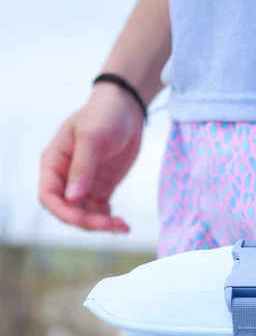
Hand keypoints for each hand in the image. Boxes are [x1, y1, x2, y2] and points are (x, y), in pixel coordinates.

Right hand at [39, 83, 144, 232]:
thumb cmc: (103, 116)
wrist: (127, 109)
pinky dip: (110, 221)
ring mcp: (83, 184)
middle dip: (86, 222)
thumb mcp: (91, 138)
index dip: (62, 212)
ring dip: (101, 224)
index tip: (82, 220)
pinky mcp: (101, 188)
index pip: (48, 196)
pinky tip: (123, 224)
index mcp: (54, 162)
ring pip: (85, 215)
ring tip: (122, 226)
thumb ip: (82, 168)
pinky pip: (100, 212)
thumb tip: (72, 199)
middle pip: (68, 210)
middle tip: (110, 225)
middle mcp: (65, 177)